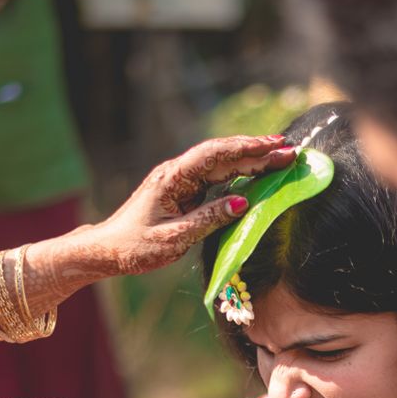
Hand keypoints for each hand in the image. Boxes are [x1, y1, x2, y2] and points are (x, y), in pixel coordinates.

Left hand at [79, 135, 294, 276]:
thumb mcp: (174, 238)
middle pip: (222, 155)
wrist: (107, 249)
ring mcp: (181, 180)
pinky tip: (257, 171)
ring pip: (221, 163)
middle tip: (289, 150)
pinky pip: (216, 176)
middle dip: (256, 150)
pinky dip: (238, 172)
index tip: (274, 147)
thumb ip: (209, 219)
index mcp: (173, 178)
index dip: (247, 149)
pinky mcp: (184, 190)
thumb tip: (243, 203)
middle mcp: (178, 172)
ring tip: (280, 156)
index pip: (215, 155)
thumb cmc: (135, 246)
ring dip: (250, 159)